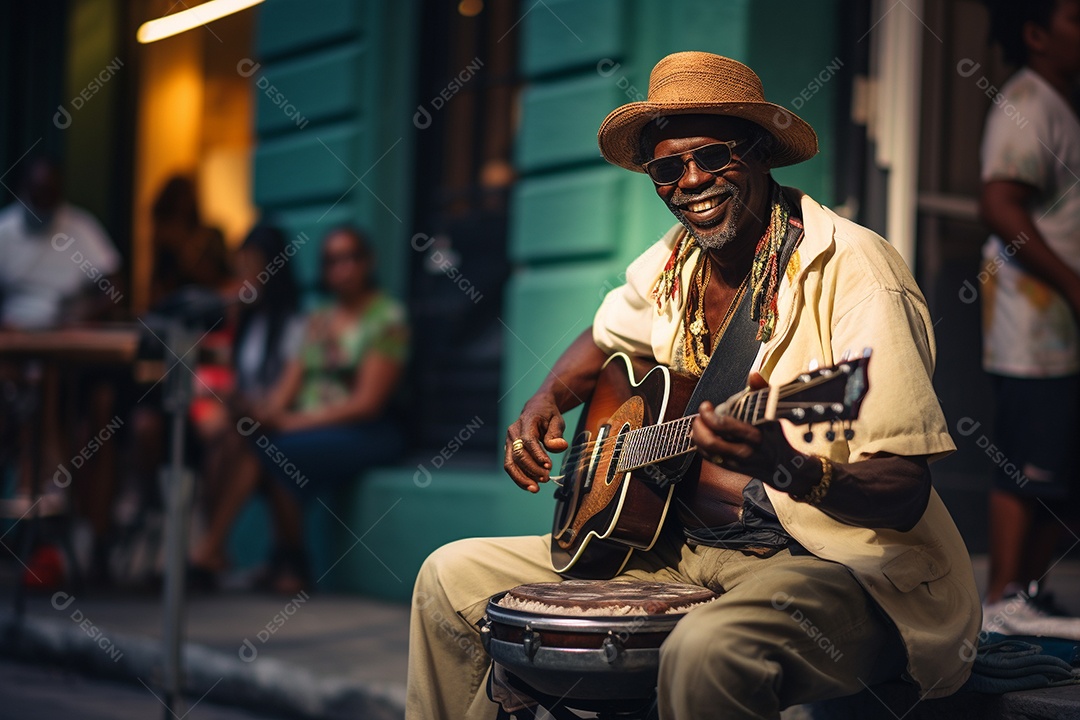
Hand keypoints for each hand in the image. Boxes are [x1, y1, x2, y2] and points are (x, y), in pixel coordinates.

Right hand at [504, 394, 568, 492]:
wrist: (536, 408)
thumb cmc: (548, 415)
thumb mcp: (557, 420)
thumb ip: (557, 434)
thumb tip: (560, 446)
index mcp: (526, 421)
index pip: (528, 440)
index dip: (537, 455)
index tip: (549, 466)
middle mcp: (513, 432)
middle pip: (518, 454)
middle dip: (531, 469)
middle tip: (546, 478)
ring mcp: (509, 442)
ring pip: (510, 463)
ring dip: (522, 478)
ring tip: (536, 488)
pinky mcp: (509, 450)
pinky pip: (511, 466)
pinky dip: (519, 477)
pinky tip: (530, 485)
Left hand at [691, 374, 818, 494]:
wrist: (782, 464)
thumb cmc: (775, 435)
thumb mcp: (773, 412)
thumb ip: (762, 391)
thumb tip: (754, 374)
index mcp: (755, 436)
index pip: (725, 426)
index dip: (709, 415)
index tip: (706, 405)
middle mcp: (744, 451)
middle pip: (712, 442)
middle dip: (699, 427)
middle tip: (699, 416)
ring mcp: (736, 462)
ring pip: (707, 452)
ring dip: (697, 436)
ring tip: (698, 423)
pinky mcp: (730, 467)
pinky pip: (709, 458)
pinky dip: (700, 446)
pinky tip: (700, 435)